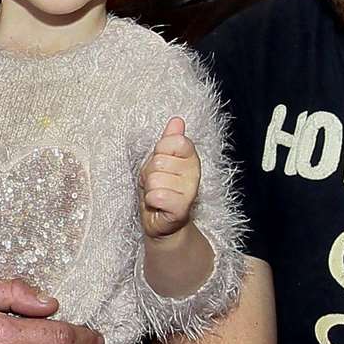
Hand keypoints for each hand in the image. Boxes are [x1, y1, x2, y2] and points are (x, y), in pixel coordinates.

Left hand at [141, 117, 200, 239]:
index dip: (160, 152)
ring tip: (157, 195)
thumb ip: (170, 140)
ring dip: (149, 188)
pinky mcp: (181, 210)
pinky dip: (151, 200)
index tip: (161, 164)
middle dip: (150, 173)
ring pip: (155, 178)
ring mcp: (189, 193)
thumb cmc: (161, 189)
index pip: (175, 141)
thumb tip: (177, 120)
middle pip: (159, 161)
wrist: (162, 222)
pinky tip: (157, 205)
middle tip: (156, 183)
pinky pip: (157, 195)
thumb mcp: (162, 161)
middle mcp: (194, 174)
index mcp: (191, 159)